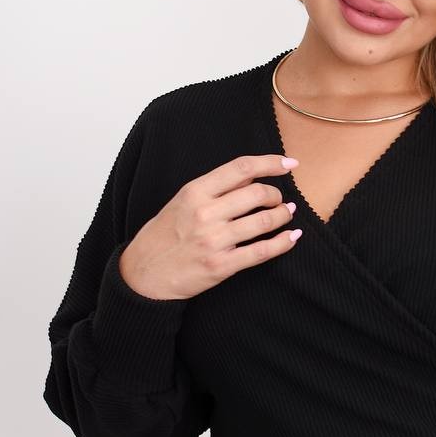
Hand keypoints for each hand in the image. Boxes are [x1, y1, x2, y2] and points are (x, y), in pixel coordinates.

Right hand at [118, 153, 300, 299]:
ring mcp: (214, 241)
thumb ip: (214, 188)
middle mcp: (205, 213)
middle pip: (258, 193)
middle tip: (279, 199)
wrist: (144, 274)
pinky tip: (291, 237)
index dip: (270, 163)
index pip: (241, 168)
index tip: (288, 163)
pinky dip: (283, 243)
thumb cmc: (163, 236)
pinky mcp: (222, 266)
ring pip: (264, 221)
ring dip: (283, 215)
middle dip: (276, 195)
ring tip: (286, 214)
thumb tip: (251, 175)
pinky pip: (262, 251)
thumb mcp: (181, 202)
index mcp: (194, 192)